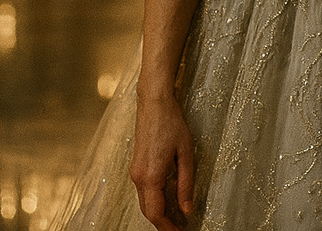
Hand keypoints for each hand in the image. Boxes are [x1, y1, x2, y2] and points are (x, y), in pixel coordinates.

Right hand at [130, 90, 195, 229]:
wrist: (154, 103)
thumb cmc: (171, 124)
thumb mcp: (185, 154)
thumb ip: (186, 183)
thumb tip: (187, 208)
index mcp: (150, 176)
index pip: (156, 213)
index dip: (167, 227)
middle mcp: (138, 177)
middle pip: (148, 211)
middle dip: (162, 223)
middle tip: (179, 229)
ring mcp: (135, 171)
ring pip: (145, 201)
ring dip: (159, 212)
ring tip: (176, 219)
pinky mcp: (136, 166)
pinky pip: (144, 191)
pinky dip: (154, 201)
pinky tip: (167, 201)